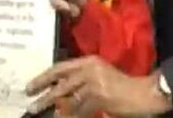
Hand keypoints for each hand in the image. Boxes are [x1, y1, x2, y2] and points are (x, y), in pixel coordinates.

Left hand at [25, 56, 171, 116]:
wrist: (144, 92)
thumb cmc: (123, 86)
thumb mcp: (101, 75)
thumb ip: (82, 79)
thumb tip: (60, 91)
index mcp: (89, 61)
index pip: (61, 67)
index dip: (44, 76)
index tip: (31, 85)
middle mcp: (89, 69)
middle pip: (60, 81)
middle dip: (42, 91)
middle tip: (29, 97)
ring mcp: (94, 83)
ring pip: (67, 97)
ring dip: (52, 105)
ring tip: (38, 110)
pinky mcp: (99, 97)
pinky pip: (79, 109)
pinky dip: (69, 116)